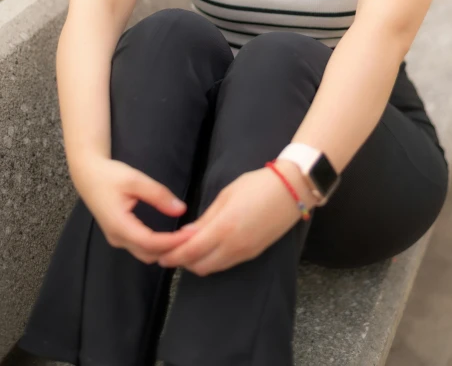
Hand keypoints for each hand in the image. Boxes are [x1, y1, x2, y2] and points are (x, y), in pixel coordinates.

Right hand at [71, 155, 187, 264]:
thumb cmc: (110, 175)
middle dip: (172, 249)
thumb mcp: (135, 179)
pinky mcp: (119, 236)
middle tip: (194, 236)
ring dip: (165, 250)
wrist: (87, 174)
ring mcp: (117, 239)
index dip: (173, 241)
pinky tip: (171, 237)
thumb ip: (158, 195)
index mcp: (119, 225)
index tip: (192, 233)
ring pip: (145, 254)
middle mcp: (117, 237)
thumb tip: (181, 209)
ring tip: (185, 237)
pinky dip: (157, 246)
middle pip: (149, 254)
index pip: (150, 242)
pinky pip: (140, 248)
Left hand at [156, 165, 315, 275]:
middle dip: (182, 262)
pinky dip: (212, 261)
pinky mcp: (254, 254)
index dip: (173, 256)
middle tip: (170, 251)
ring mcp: (245, 252)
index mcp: (224, 228)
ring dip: (197, 262)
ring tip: (187, 250)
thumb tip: (186, 235)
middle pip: (199, 265)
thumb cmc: (256, 185)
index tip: (159, 254)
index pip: (190, 251)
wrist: (291, 190)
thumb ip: (206, 219)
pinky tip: (207, 249)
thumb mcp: (226, 196)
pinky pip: (226, 264)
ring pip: (213, 268)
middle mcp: (233, 246)